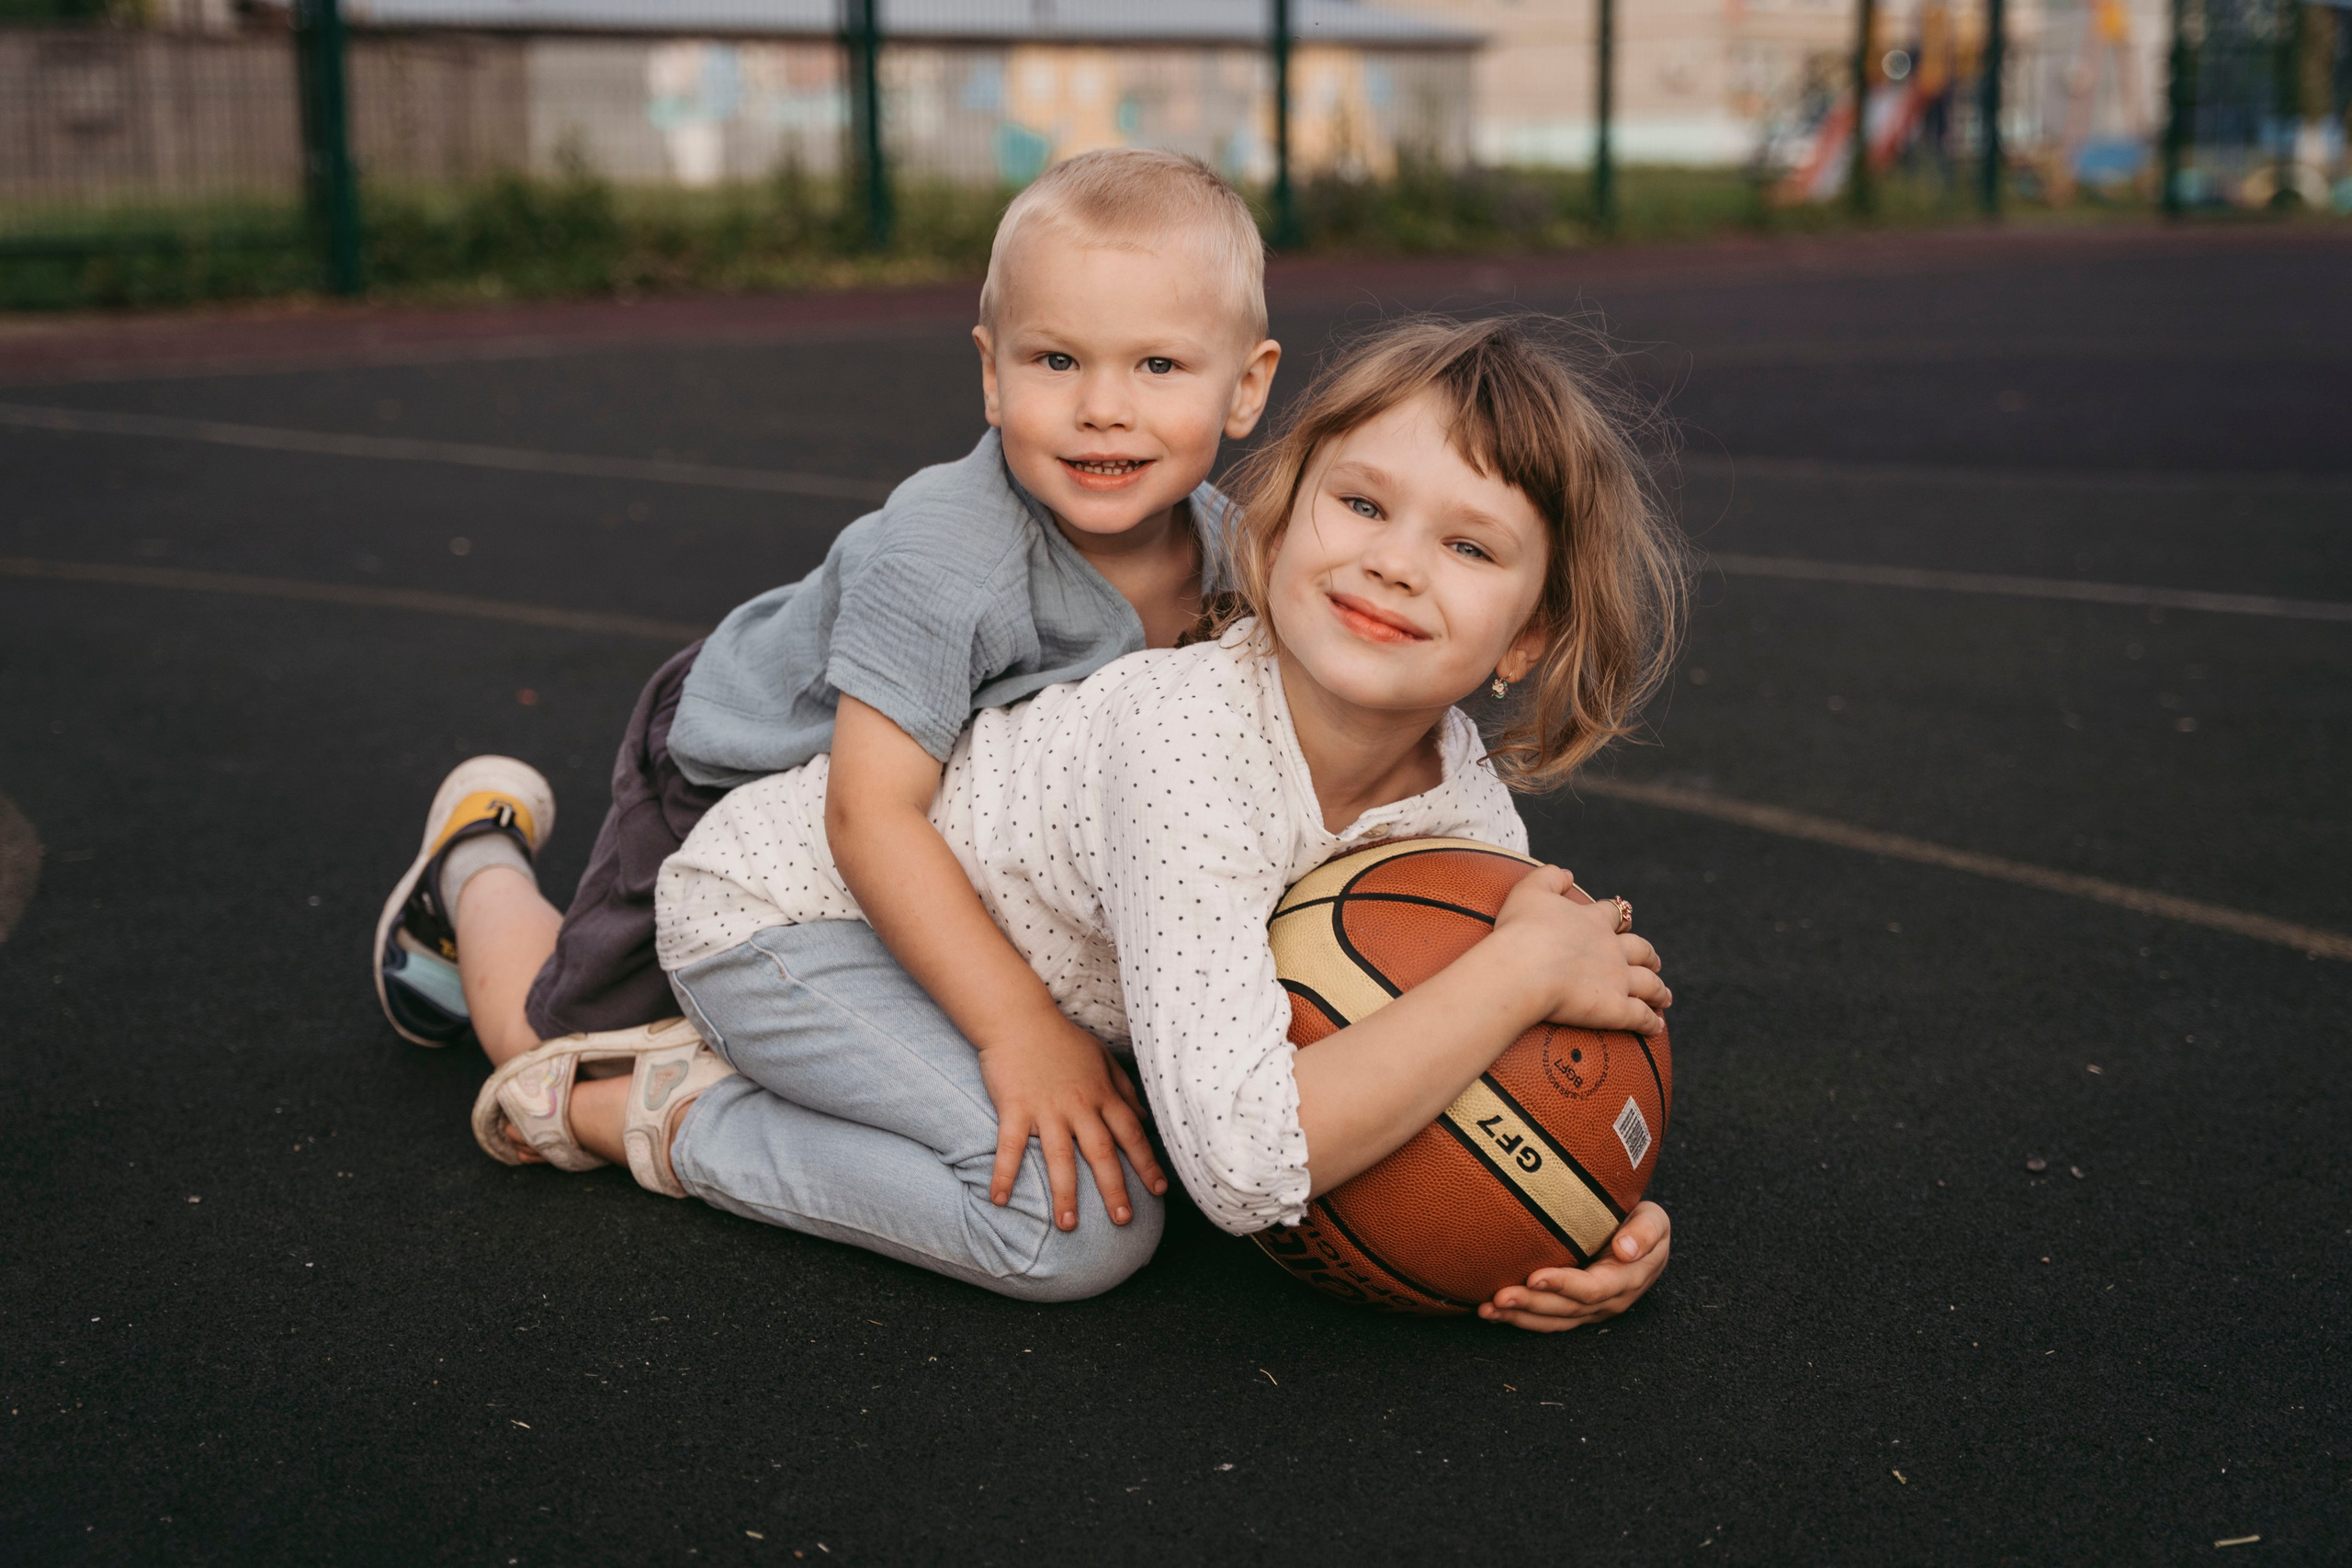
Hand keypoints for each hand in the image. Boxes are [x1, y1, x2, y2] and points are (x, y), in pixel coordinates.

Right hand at [976, 1015, 1169, 1230]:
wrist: (1019, 1017)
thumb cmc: (1061, 1039)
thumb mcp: (1101, 1059)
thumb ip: (1124, 1090)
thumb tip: (1146, 1118)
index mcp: (1101, 1094)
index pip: (1131, 1133)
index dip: (1147, 1163)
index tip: (1160, 1191)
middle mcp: (1078, 1105)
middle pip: (1102, 1152)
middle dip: (1115, 1188)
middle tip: (1124, 1220)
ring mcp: (1046, 1109)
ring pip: (1059, 1157)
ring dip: (1065, 1193)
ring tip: (1068, 1225)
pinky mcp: (1015, 1108)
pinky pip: (1009, 1146)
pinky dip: (1004, 1174)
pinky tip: (999, 1200)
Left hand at [1479, 1202, 1670, 1332]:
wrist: (1643, 1238)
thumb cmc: (1644, 1223)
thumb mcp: (1656, 1221)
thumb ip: (1646, 1232)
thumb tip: (1625, 1251)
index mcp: (1628, 1280)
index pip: (1594, 1287)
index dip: (1564, 1285)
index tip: (1536, 1277)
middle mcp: (1608, 1300)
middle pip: (1567, 1308)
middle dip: (1532, 1304)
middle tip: (1499, 1296)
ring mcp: (1591, 1309)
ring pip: (1553, 1319)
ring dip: (1519, 1317)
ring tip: (1487, 1309)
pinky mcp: (1575, 1310)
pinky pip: (1547, 1320)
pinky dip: (1519, 1319)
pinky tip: (1492, 1313)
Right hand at [1489, 866, 1669, 1034]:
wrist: (1523, 968)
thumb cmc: (1521, 930)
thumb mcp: (1529, 890)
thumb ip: (1550, 877)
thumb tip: (1568, 874)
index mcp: (1593, 921)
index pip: (1613, 915)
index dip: (1619, 918)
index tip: (1623, 921)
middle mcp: (1612, 949)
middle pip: (1641, 950)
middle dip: (1649, 955)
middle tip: (1654, 961)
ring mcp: (1618, 980)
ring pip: (1649, 984)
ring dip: (1659, 990)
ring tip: (1664, 996)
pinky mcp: (1616, 1009)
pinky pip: (1641, 1017)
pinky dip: (1651, 1022)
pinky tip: (1656, 1027)